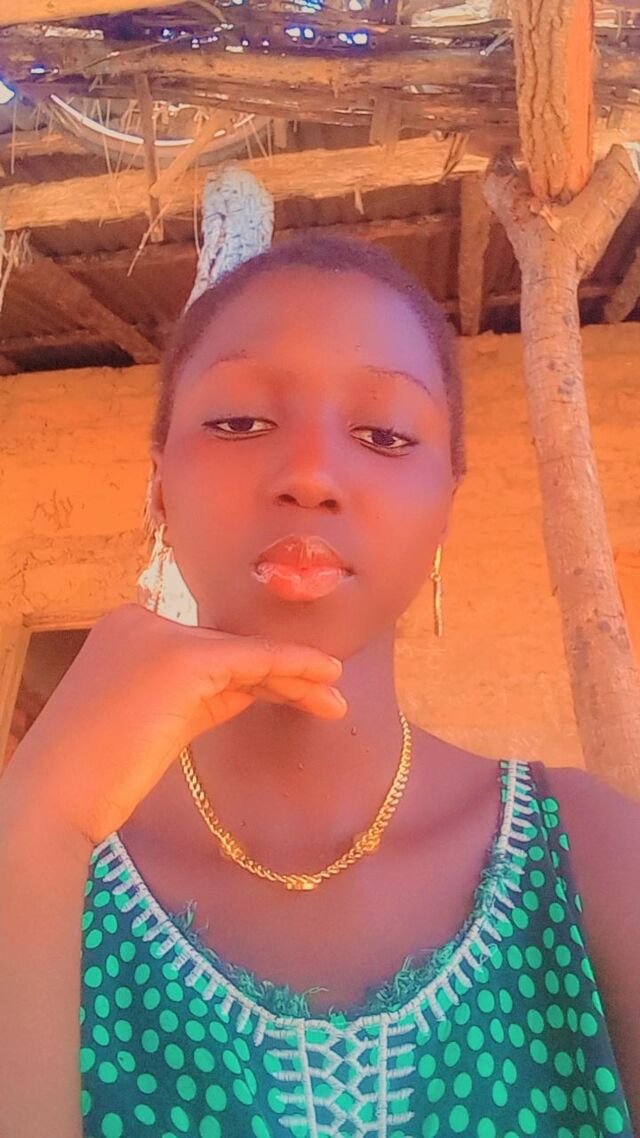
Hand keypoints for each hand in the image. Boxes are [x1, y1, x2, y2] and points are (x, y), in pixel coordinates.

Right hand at [3, 603, 344, 846]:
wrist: (57, 795)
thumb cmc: (99, 771)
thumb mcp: (158, 720)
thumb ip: (201, 697)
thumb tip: (253, 687)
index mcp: (128, 629)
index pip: (208, 649)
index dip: (257, 673)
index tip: (296, 693)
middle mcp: (141, 621)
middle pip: (229, 649)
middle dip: (282, 674)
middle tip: (328, 696)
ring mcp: (159, 636)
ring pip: (243, 654)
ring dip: (295, 675)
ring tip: (335, 698)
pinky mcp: (179, 660)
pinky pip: (249, 661)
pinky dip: (289, 668)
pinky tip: (322, 679)